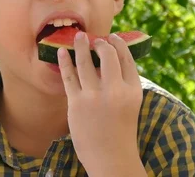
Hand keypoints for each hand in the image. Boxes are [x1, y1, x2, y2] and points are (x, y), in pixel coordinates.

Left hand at [57, 32, 144, 175]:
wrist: (111, 158)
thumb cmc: (121, 131)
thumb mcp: (130, 105)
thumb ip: (123, 85)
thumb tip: (109, 62)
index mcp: (133, 90)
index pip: (126, 59)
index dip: (118, 44)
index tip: (111, 37)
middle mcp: (115, 91)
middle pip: (107, 55)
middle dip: (100, 43)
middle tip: (94, 39)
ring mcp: (94, 97)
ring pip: (85, 62)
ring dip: (81, 46)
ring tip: (78, 36)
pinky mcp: (77, 104)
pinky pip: (69, 76)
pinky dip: (64, 61)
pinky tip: (61, 51)